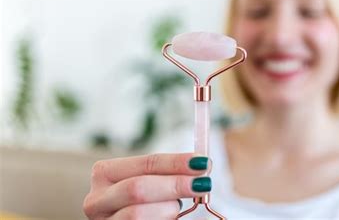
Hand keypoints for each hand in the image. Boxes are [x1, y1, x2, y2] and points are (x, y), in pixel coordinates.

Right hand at [83, 153, 210, 218]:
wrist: (122, 219)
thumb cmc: (141, 198)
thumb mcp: (148, 180)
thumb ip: (167, 173)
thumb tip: (202, 164)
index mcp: (105, 173)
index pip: (146, 163)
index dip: (176, 162)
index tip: (203, 162)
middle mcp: (97, 200)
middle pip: (139, 188)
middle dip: (175, 185)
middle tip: (204, 183)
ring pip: (138, 214)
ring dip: (167, 209)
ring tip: (175, 208)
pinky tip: (171, 218)